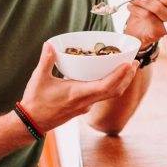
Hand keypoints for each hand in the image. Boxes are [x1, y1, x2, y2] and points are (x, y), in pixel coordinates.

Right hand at [19, 42, 138, 131]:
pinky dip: (110, 86)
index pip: (106, 87)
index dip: (120, 76)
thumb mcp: (39, 78)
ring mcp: (86, 106)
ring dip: (121, 82)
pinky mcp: (83, 107)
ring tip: (127, 68)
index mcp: (78, 94)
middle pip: (114, 91)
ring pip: (109, 95)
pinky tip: (108, 76)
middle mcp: (86, 101)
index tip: (129, 64)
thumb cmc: (35, 101)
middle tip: (134, 62)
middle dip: (127, 77)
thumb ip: (46, 60)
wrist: (32, 122)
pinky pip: (102, 96)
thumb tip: (49, 44)